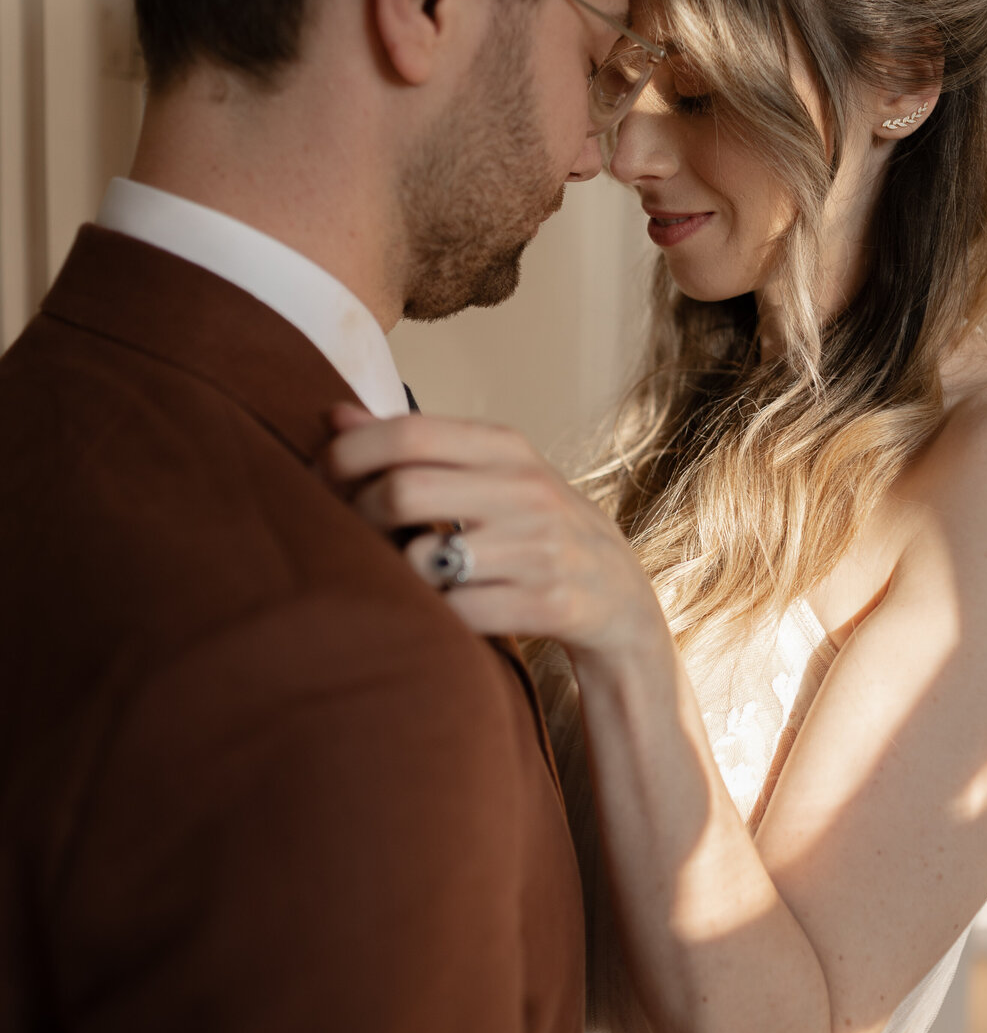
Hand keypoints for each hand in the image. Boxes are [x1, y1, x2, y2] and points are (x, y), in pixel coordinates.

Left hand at [325, 406, 667, 657]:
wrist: (618, 598)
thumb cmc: (533, 528)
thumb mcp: (489, 473)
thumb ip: (413, 445)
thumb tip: (333, 415)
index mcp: (507, 448)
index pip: (408, 433)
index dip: (348, 454)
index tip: (321, 477)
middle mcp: (527, 491)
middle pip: (402, 492)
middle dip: (358, 517)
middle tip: (350, 534)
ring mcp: (539, 549)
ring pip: (422, 561)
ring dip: (397, 574)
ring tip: (404, 575)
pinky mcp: (547, 604)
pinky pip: (455, 613)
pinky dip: (433, 617)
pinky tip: (438, 611)